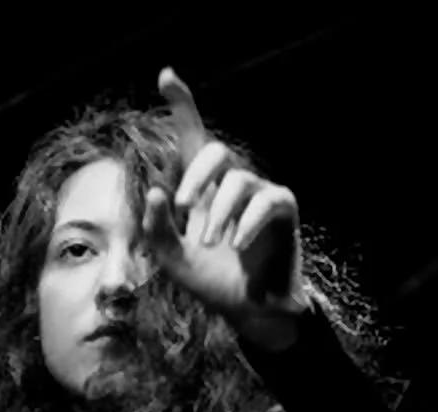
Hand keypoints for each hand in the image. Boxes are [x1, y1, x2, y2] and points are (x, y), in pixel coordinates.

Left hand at [144, 69, 309, 350]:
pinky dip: (247, 222)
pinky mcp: (282, 211)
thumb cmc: (210, 281)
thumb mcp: (172, 258)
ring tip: (209, 244)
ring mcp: (259, 195)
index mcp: (202, 190)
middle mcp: (231, 184)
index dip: (183, 106)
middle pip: (215, 152)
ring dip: (217, 213)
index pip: (194, 138)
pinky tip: (236, 245)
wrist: (246, 310)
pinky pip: (267, 201)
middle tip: (183, 207)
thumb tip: (154, 192)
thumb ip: (157, 228)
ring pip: (237, 181)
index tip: (166, 76)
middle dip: (194, 176)